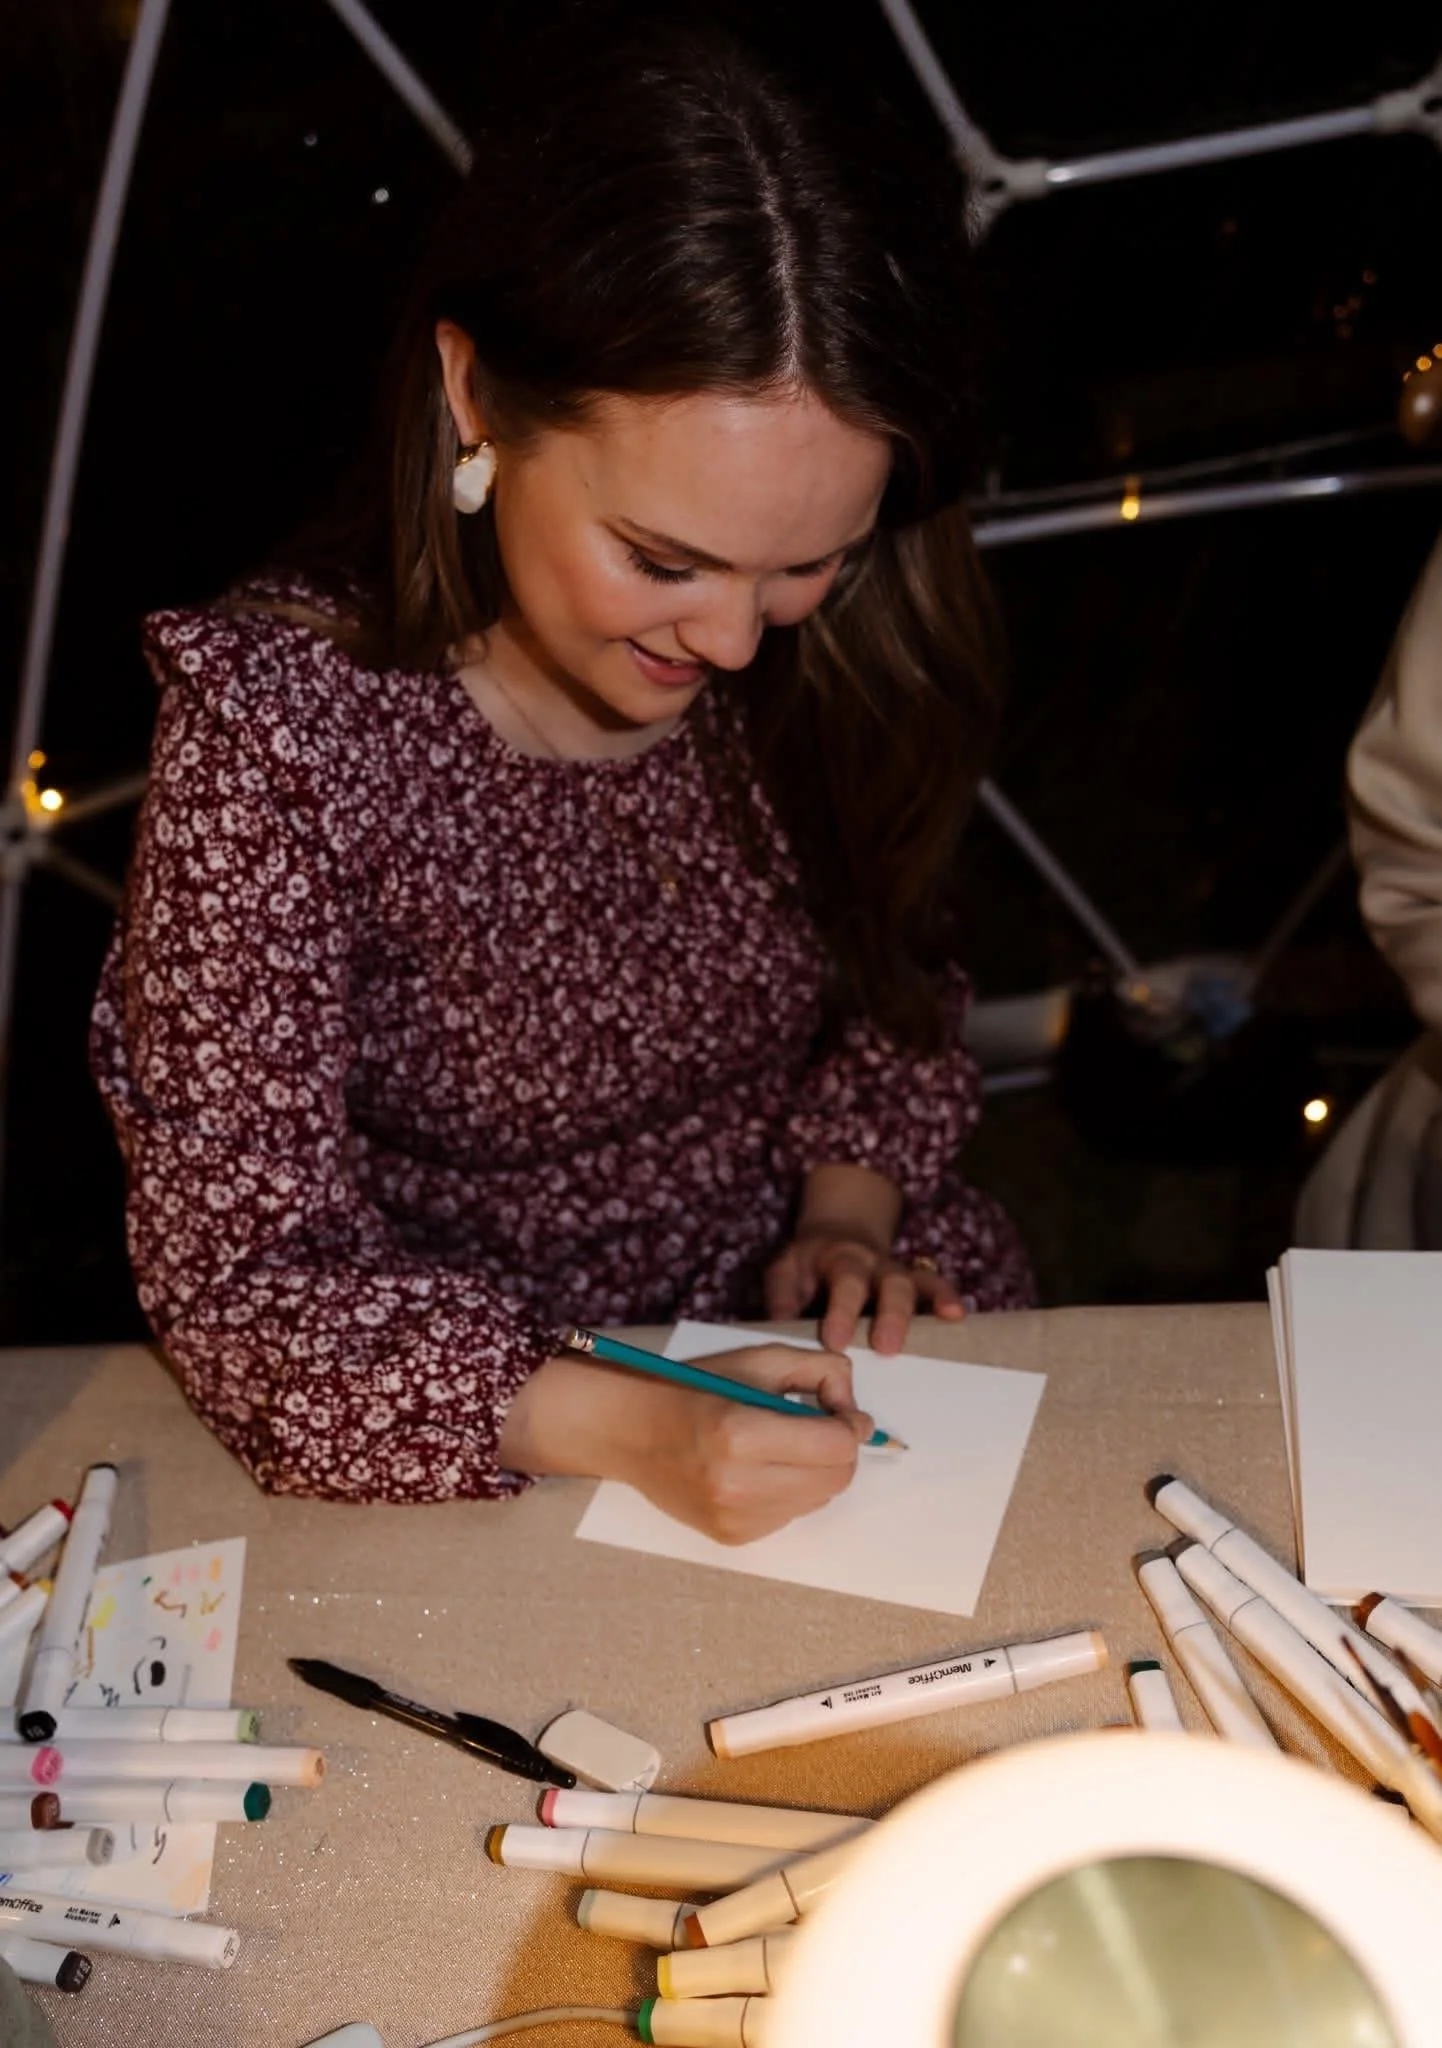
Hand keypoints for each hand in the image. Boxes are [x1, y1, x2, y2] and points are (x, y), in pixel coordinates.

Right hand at [497, 1344, 871, 1544]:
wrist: (630, 1432)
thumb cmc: (693, 1389)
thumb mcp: (758, 1360)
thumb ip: (821, 1372)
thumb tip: (857, 1416)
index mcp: (741, 1434)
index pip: (838, 1445)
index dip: (847, 1422)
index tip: (834, 1407)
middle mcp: (738, 1485)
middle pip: (837, 1478)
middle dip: (837, 1448)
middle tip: (812, 1423)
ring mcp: (735, 1518)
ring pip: (819, 1499)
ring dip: (815, 1470)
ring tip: (778, 1444)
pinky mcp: (733, 1537)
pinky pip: (792, 1515)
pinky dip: (790, 1490)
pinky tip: (759, 1468)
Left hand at [766, 1227, 966, 1354]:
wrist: (837, 1234)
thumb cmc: (807, 1265)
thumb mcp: (785, 1272)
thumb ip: (781, 1299)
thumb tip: (776, 1333)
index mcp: (839, 1261)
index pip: (843, 1284)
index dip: (841, 1312)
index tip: (836, 1342)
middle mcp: (873, 1264)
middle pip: (888, 1284)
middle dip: (890, 1315)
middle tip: (886, 1348)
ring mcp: (896, 1272)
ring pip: (914, 1284)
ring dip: (926, 1306)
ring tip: (942, 1323)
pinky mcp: (914, 1281)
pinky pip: (935, 1285)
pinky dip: (946, 1298)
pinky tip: (957, 1316)